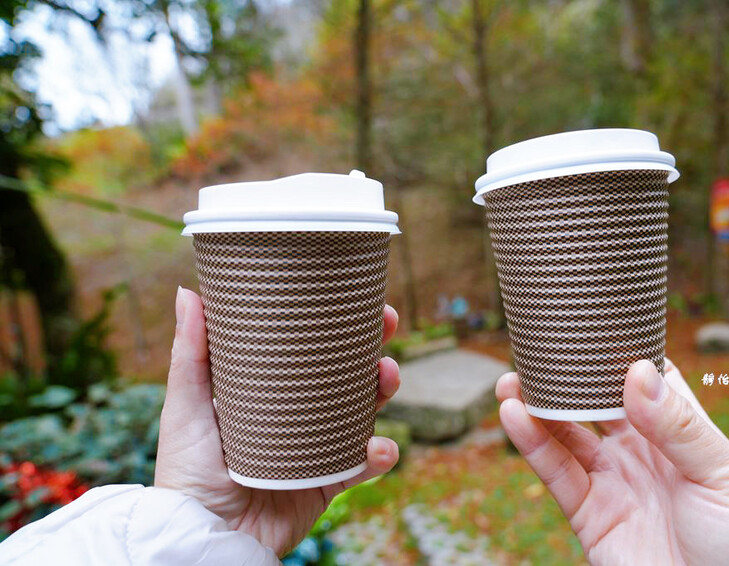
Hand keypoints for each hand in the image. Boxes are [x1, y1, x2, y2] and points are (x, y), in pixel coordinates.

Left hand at [155, 287, 400, 555]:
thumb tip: (189, 291)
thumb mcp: (185, 407)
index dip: (333, 324)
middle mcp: (296, 417)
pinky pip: (361, 467)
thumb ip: (190, 354)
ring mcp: (315, 450)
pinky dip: (378, 457)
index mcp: (267, 394)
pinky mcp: (327, 483)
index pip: (307, 351)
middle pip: (343, 376)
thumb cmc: (184, 472)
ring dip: (382, 391)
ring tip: (387, 376)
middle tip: (385, 324)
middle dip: (370, 347)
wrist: (202, 538)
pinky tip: (380, 448)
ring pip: (361, 413)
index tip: (354, 297)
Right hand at [497, 359, 728, 564]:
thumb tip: (636, 371)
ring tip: (511, 379)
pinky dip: (532, 444)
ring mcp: (612, 481)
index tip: (593, 318)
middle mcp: (640, 450)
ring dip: (537, 405)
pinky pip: (555, 474)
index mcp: (678, 432)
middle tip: (537, 348)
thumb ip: (680, 426)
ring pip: (565, 434)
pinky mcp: (590, 515)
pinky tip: (514, 415)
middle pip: (593, 402)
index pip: (644, 379)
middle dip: (566, 375)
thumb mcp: (726, 477)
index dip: (619, 351)